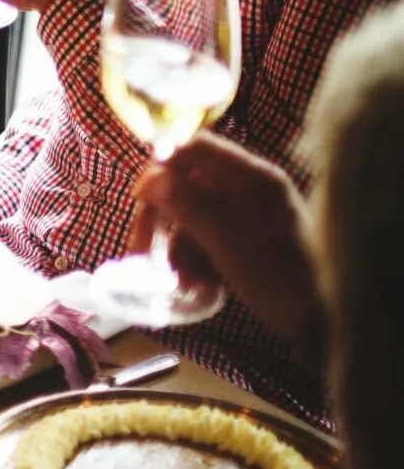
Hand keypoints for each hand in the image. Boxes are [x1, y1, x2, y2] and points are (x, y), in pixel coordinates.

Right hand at [128, 133, 319, 340]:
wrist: (328, 321)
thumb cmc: (279, 277)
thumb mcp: (227, 241)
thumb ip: (188, 205)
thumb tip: (152, 178)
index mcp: (252, 177)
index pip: (196, 148)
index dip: (163, 166)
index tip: (141, 197)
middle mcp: (250, 188)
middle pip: (187, 185)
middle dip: (163, 220)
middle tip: (142, 251)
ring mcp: (249, 215)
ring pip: (193, 217)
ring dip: (178, 248)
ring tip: (181, 282)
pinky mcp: (248, 241)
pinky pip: (208, 238)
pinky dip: (196, 260)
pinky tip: (199, 286)